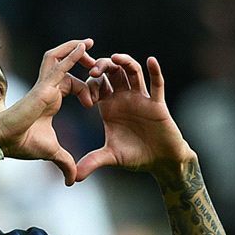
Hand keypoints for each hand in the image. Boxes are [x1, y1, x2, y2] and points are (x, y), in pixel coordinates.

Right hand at [0, 39, 95, 184]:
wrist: (5, 141)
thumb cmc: (23, 144)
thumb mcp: (52, 152)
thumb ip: (65, 163)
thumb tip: (71, 181)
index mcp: (50, 100)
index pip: (72, 84)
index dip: (85, 90)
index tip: (93, 103)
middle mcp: (47, 89)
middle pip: (67, 66)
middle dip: (83, 63)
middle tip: (98, 67)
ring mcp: (45, 85)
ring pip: (61, 58)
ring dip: (76, 51)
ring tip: (91, 46)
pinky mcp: (43, 86)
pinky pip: (59, 65)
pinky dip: (72, 54)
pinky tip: (85, 46)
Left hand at [76, 55, 194, 181]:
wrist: (160, 161)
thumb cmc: (136, 156)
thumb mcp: (111, 158)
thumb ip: (92, 162)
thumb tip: (74, 177)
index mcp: (110, 107)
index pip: (97, 87)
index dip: (89, 86)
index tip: (83, 95)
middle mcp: (125, 98)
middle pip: (112, 73)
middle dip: (102, 67)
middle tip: (92, 70)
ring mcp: (141, 98)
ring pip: (133, 72)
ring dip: (124, 63)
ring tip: (115, 58)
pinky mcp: (157, 104)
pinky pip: (157, 84)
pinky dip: (155, 71)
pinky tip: (150, 61)